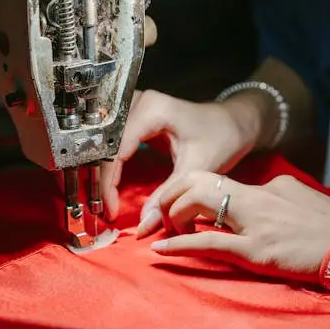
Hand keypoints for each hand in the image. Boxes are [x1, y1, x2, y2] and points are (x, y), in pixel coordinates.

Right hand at [100, 90, 266, 234]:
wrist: (232, 123)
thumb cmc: (221, 138)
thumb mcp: (195, 168)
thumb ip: (167, 196)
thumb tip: (143, 226)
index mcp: (153, 109)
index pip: (117, 149)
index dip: (109, 183)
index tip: (110, 210)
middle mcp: (138, 102)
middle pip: (104, 144)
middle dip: (98, 178)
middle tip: (98, 208)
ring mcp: (134, 106)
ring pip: (103, 141)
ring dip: (98, 171)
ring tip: (97, 199)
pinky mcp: (134, 115)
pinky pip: (111, 140)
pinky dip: (107, 163)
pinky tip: (105, 185)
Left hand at [149, 170, 329, 284]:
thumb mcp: (308, 205)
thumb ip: (283, 204)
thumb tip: (266, 214)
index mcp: (273, 186)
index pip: (224, 182)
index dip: (194, 189)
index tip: (183, 204)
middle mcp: (260, 197)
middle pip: (202, 182)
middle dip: (174, 196)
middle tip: (164, 216)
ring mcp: (256, 224)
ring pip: (199, 206)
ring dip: (173, 216)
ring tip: (161, 231)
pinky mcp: (256, 250)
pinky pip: (207, 244)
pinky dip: (180, 244)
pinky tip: (161, 248)